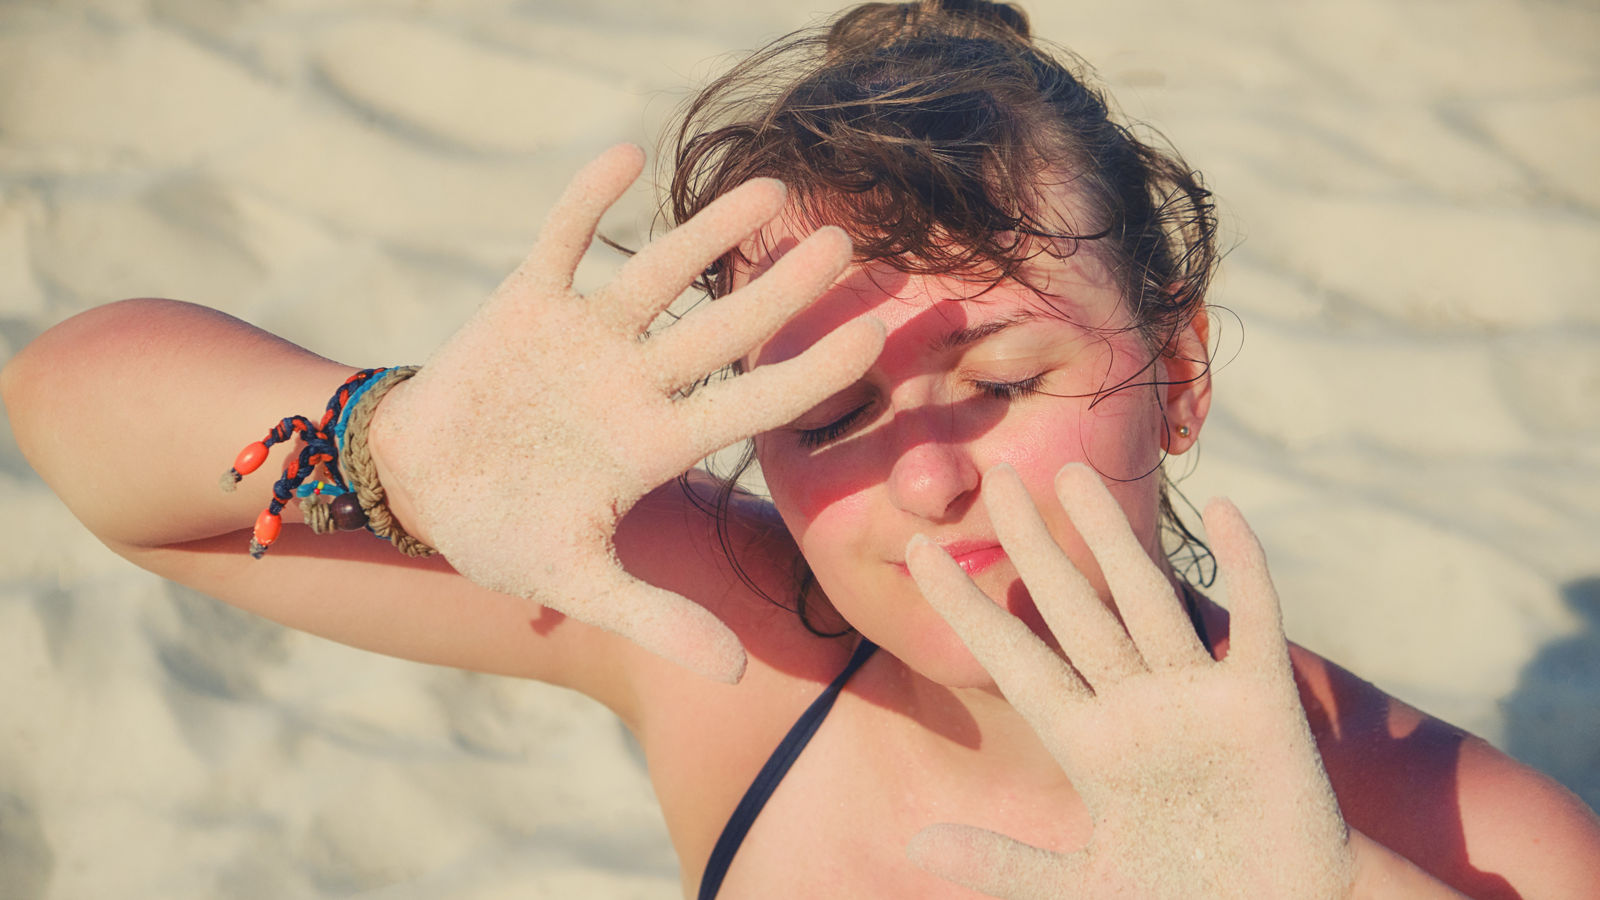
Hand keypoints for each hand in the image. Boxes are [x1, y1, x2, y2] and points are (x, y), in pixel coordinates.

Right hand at [371, 144, 883, 682]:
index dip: (811, 372)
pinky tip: (624, 155)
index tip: (873, 336)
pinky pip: (559, 242)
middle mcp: (636, 380)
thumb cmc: (505, 534)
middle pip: (723, 327)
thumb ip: (655, 617)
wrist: (422, 487)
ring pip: (659, 273)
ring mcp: (584, 338)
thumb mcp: (578, 582)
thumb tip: (734, 674)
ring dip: (708, 232)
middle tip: (848, 244)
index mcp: (657, 441)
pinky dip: (584, 203)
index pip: (753, 401)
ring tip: (769, 188)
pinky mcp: (524, 304)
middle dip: (781, 290)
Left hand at [903, 463, 1354, 897]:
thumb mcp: (1083, 889)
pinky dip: (1249, 568)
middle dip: (1034, 546)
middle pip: (1074, 609)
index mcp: (1088, 747)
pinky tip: (1229, 511)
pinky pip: (1255, 623)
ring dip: (1116, 538)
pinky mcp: (1263, 706)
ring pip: (1147, 599)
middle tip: (995, 478)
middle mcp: (1136, 709)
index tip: (918, 553)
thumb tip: (917, 844)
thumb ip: (1003, 866)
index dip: (967, 606)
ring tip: (1076, 474)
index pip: (1013, 658)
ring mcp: (1198, 700)